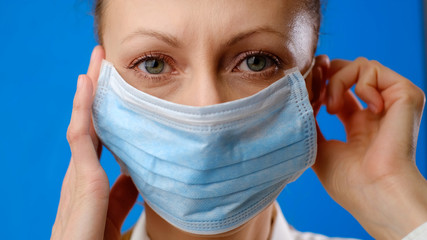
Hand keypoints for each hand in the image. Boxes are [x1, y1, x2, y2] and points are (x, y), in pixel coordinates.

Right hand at [51, 46, 137, 239]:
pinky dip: (83, 107)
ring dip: (89, 89)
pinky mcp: (83, 179)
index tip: (118, 89)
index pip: (99, 136)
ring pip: (83, 121)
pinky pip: (81, 135)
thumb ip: (124, 191)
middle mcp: (81, 170)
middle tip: (104, 62)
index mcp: (90, 178)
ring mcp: (79, 173)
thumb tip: (137, 174)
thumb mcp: (115, 210)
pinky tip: (88, 83)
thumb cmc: (95, 239)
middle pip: (90, 122)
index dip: (106, 110)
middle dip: (97, 91)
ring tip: (96, 60)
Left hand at [313, 57, 426, 238]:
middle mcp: (375, 109)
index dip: (319, 84)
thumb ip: (309, 123)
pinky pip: (372, 69)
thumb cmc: (349, 181)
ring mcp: (390, 101)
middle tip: (314, 92)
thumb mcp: (318, 148)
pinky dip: (358, 83)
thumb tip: (299, 98)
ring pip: (357, 65)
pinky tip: (363, 108)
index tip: (304, 86)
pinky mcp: (404, 94)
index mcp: (357, 123)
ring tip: (331, 109)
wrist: (374, 192)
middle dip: (325, 74)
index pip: (337, 89)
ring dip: (337, 82)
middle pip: (347, 71)